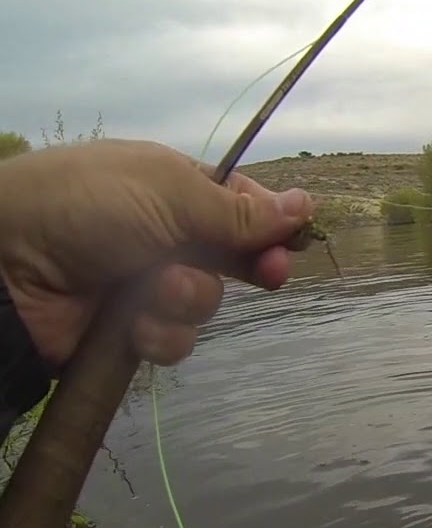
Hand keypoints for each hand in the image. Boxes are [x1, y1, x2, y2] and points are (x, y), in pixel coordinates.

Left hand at [0, 138, 314, 368]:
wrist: (3, 264)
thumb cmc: (86, 207)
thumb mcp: (168, 194)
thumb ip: (239, 211)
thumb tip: (306, 204)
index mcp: (173, 188)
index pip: (241, 205)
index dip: (271, 224)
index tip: (294, 239)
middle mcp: (165, 234)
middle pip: (235, 256)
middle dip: (251, 265)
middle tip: (268, 274)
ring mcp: (146, 283)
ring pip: (205, 302)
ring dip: (187, 299)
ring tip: (153, 291)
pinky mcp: (129, 329)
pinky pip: (175, 338)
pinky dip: (159, 333)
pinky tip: (133, 325)